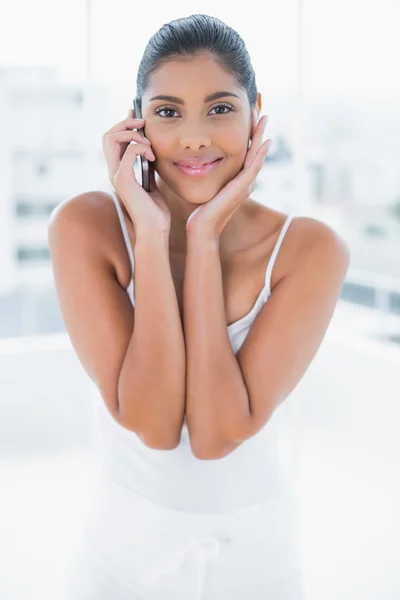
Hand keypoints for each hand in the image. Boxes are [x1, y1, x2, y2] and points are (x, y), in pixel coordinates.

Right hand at [102, 108, 170, 238]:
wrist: (156, 230)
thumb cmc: (156, 210)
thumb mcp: (152, 182)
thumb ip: (148, 166)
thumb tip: (151, 150)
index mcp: (119, 170)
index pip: (112, 139)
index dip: (123, 123)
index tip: (137, 115)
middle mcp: (113, 171)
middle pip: (108, 135)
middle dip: (125, 123)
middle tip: (143, 122)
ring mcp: (116, 175)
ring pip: (111, 139)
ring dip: (131, 133)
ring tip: (148, 141)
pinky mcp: (123, 181)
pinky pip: (127, 153)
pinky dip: (140, 147)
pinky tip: (152, 156)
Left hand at [185, 114, 272, 239]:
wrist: (202, 229)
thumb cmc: (200, 212)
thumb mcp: (206, 188)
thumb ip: (207, 177)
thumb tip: (196, 163)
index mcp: (238, 181)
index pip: (247, 153)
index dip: (249, 135)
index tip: (248, 117)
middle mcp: (246, 182)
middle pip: (255, 151)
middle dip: (258, 130)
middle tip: (260, 110)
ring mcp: (246, 186)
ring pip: (257, 155)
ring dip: (261, 136)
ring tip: (264, 118)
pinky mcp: (242, 189)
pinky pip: (253, 167)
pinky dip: (259, 154)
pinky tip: (264, 142)